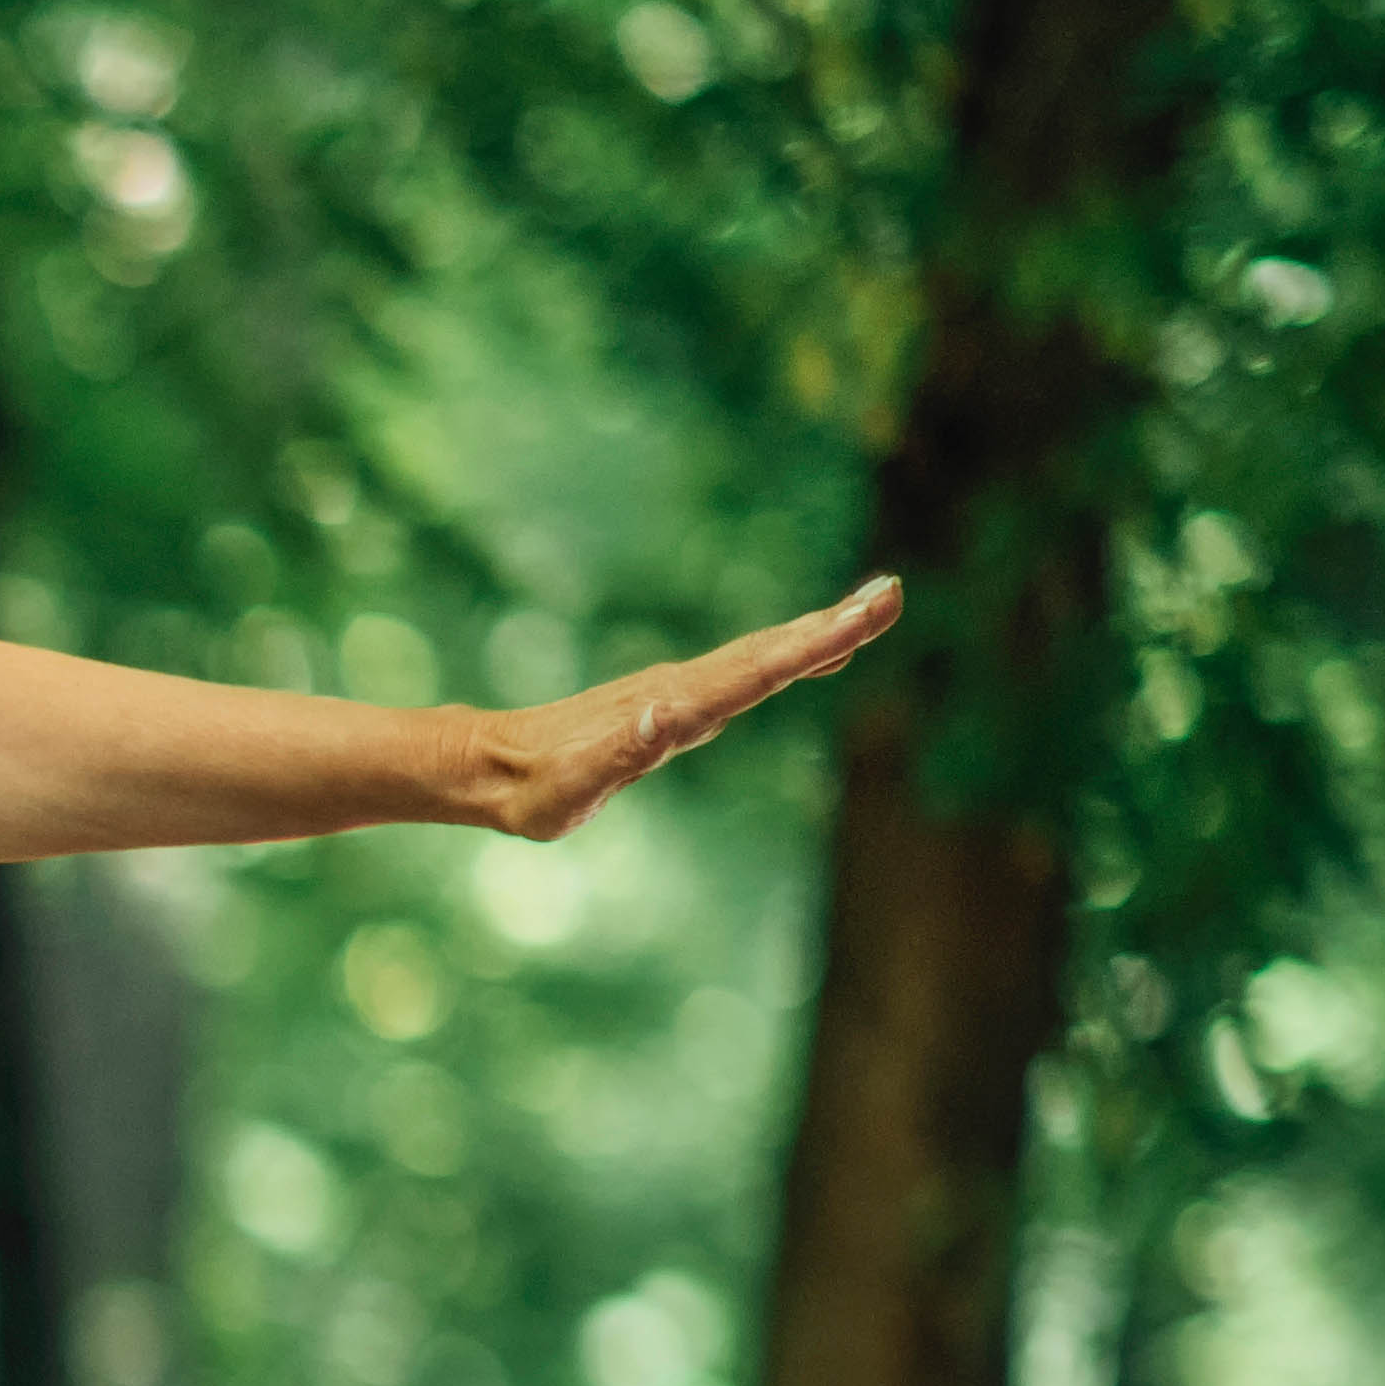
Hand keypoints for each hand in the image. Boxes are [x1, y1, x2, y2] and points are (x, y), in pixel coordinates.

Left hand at [479, 577, 897, 842]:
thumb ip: (616, 754)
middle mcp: (680, 692)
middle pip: (767, 654)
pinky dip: (790, 656)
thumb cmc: (532, 791)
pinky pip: (744, 674)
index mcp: (670, 710)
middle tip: (892, 594)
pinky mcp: (673, 702)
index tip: (860, 617)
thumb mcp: (570, 788)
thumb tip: (662, 715)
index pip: (753, 674)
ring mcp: (678, 693)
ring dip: (820, 634)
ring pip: (760, 657)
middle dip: (831, 626)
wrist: (492, 768)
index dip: (809, 646)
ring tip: (875, 608)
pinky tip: (823, 649)